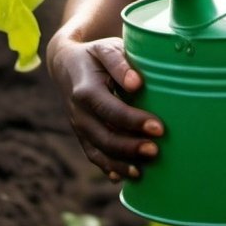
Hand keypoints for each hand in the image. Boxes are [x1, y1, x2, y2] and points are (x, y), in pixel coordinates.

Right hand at [47, 32, 162, 182]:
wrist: (66, 64)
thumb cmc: (96, 54)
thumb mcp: (107, 48)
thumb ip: (121, 63)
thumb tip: (137, 84)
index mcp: (86, 91)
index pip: (112, 111)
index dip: (135, 122)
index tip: (160, 128)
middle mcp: (79, 113)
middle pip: (104, 137)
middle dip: (130, 148)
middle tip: (156, 151)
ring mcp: (78, 126)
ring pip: (98, 152)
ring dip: (120, 163)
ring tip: (143, 171)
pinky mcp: (82, 134)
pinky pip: (93, 155)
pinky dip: (108, 167)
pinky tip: (125, 177)